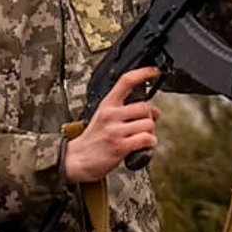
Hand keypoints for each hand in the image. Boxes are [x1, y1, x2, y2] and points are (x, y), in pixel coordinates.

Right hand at [64, 67, 161, 183]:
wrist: (76, 160)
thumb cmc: (92, 140)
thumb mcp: (106, 119)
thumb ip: (128, 112)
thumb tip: (155, 112)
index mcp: (107, 105)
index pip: (126, 81)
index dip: (143, 73)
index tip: (155, 71)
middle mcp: (111, 115)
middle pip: (144, 107)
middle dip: (148, 117)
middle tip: (141, 126)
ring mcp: (115, 130)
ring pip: (148, 124)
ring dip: (149, 132)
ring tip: (139, 137)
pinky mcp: (120, 146)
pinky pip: (146, 139)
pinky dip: (150, 143)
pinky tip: (143, 145)